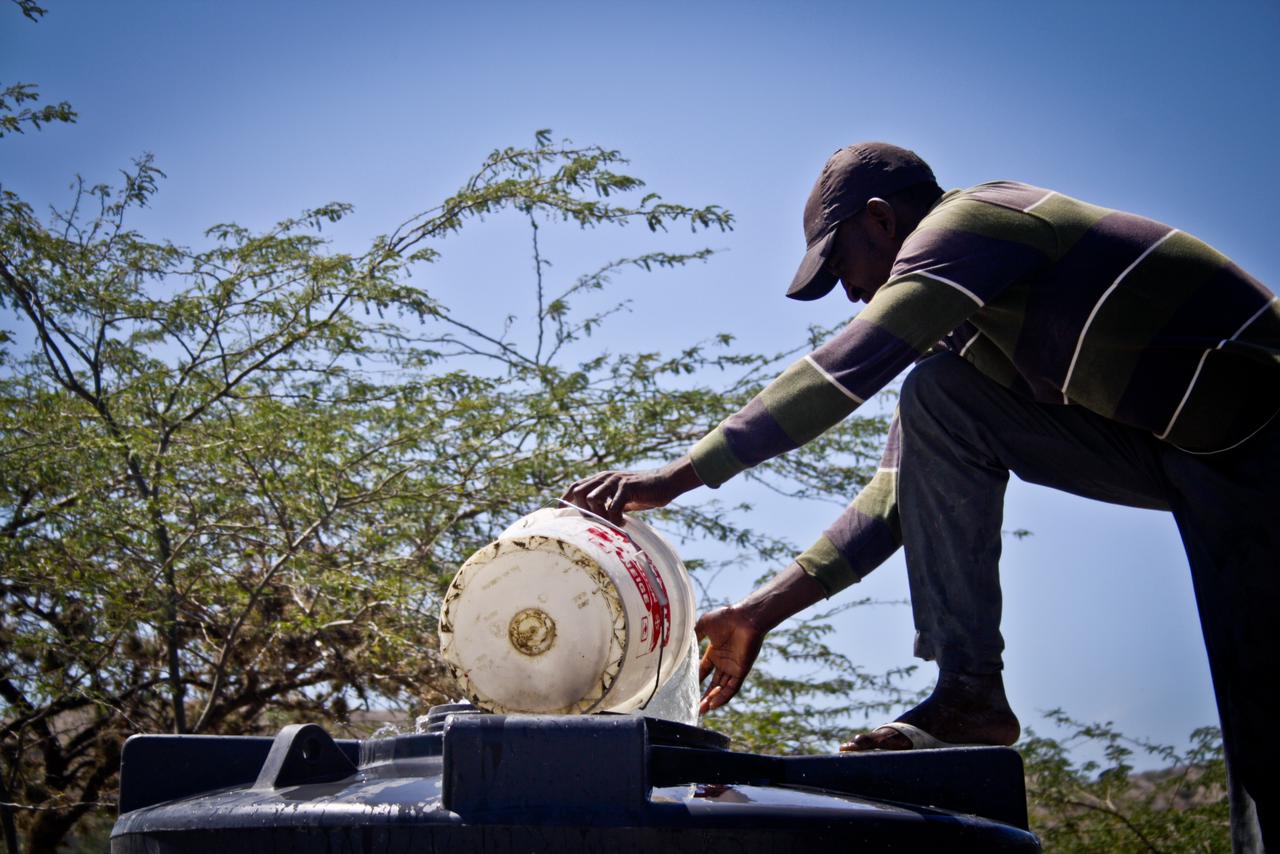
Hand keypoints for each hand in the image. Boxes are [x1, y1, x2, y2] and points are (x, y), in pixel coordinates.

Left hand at [560, 456, 701, 525]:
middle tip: (595, 524)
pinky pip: (612, 506)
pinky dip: (614, 518)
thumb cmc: (643, 494)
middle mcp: (605, 478)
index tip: (561, 516)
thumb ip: (607, 505)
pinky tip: (622, 523)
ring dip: (597, 515)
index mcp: (601, 480)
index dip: (565, 501)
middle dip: (581, 511)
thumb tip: (595, 523)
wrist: (665, 482)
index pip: (575, 486)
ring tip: (609, 523)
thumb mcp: (620, 499)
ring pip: (591, 498)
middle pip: (578, 492)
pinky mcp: (627, 487)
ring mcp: (615, 481)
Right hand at [695, 605, 766, 714]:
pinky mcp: (741, 671)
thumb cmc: (725, 618)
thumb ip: (695, 636)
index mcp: (715, 652)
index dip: (696, 680)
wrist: (744, 617)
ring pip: (722, 688)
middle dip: (704, 695)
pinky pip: (732, 688)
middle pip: (713, 683)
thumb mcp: (704, 625)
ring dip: (712, 699)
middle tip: (694, 707)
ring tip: (701, 710)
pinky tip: (713, 704)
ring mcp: (733, 667)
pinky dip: (723, 697)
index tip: (686, 689)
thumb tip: (682, 642)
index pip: (704, 671)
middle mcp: (724, 662)